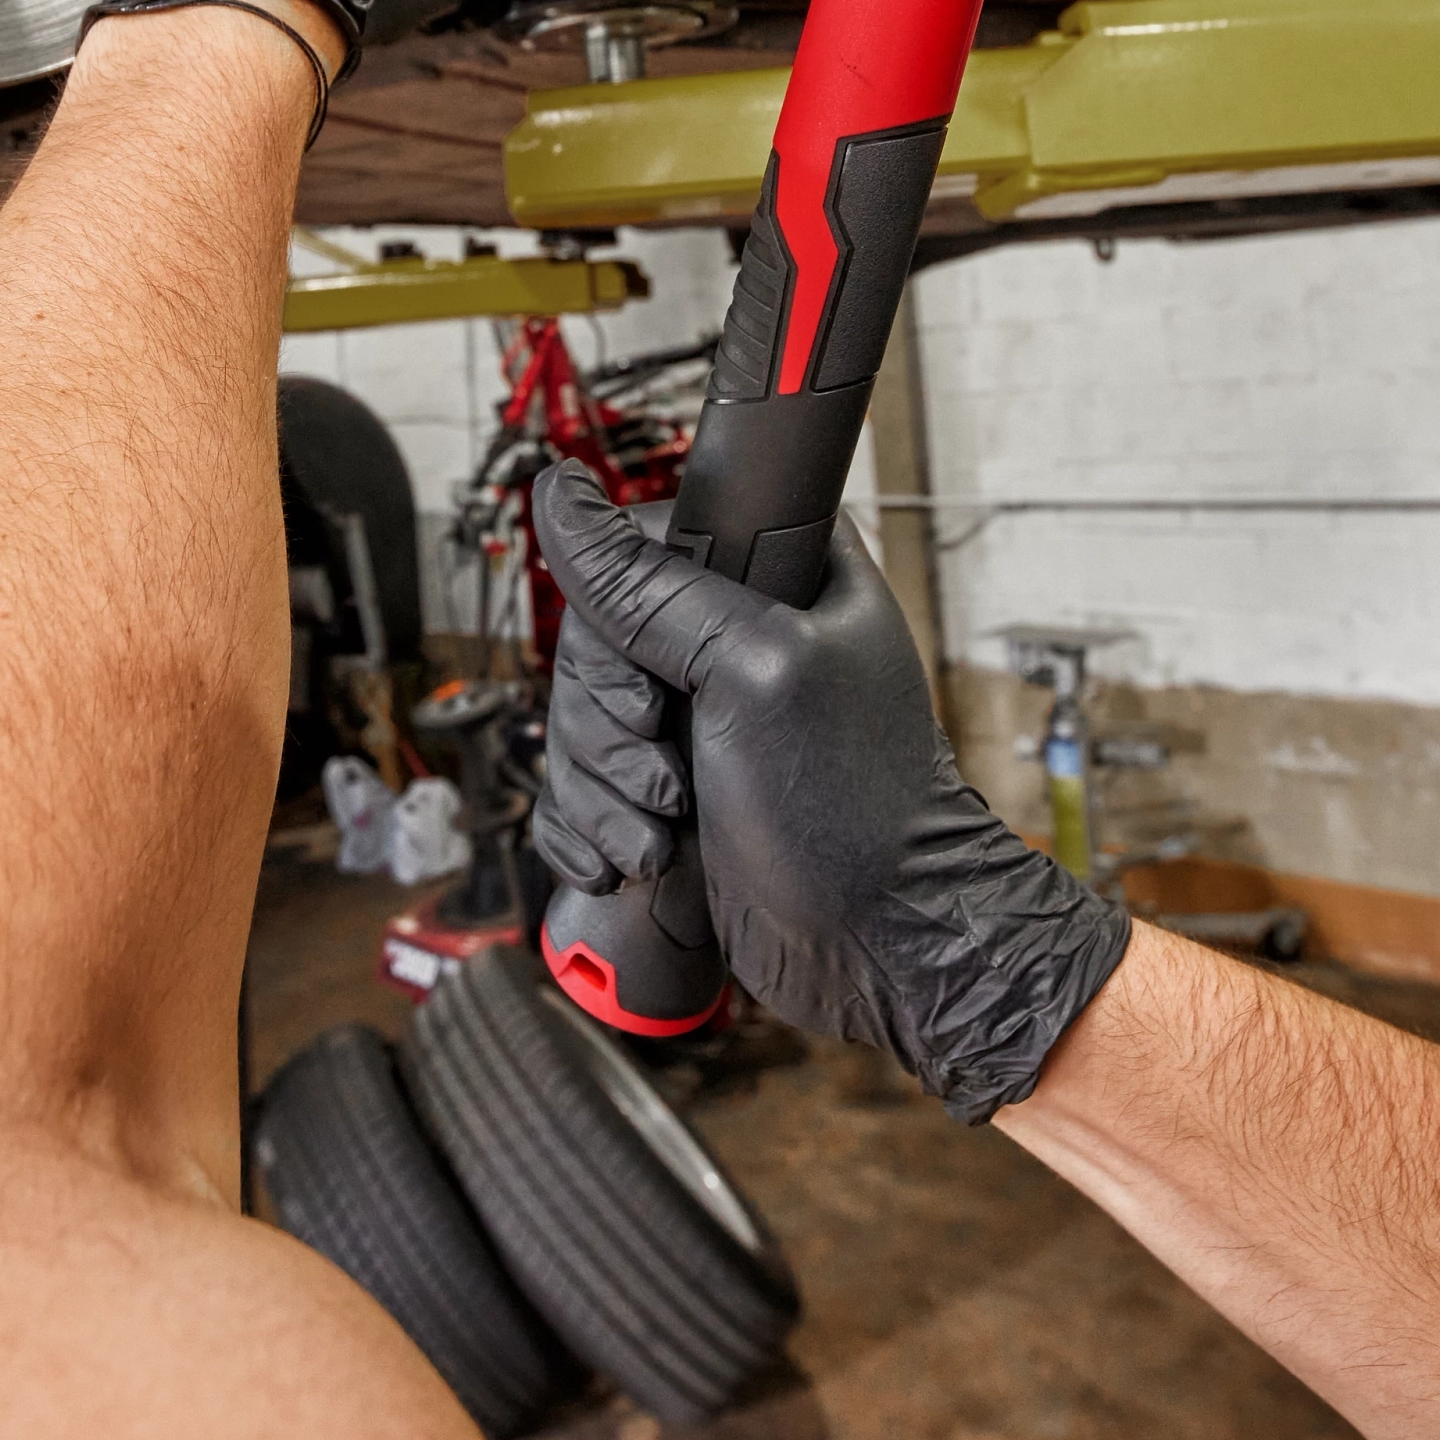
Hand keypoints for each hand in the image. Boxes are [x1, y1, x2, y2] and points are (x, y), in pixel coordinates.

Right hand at [529, 463, 1128, 1120]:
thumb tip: (558, 494)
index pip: (639, 545)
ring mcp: (697, 717)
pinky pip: (576, 789)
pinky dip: (589, 830)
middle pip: (591, 642)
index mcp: (774, 575)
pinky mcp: (668, 788)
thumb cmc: (857, 807)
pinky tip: (632, 861)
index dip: (618, 619)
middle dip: (608, 729)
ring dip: (601, 792)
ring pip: (577, 721)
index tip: (651, 688)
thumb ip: (650, 587)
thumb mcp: (753, 672)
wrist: (882, 945)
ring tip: (661, 835)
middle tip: (667, 777)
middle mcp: (730, 638)